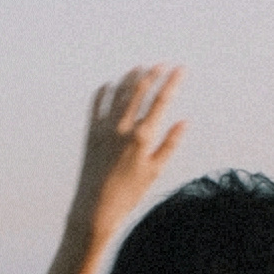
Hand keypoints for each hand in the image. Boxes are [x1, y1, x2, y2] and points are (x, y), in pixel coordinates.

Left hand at [67, 65, 186, 245]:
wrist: (95, 208)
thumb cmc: (130, 194)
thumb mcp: (155, 171)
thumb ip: (170, 144)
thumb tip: (184, 122)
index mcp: (143, 137)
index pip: (161, 100)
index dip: (173, 81)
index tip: (181, 69)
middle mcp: (123, 128)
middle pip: (139, 90)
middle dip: (152, 73)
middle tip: (161, 64)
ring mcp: (104, 128)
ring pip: (118, 93)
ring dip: (130, 78)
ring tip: (139, 68)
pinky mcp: (90, 133)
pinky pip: (96, 104)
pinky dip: (104, 91)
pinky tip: (110, 84)